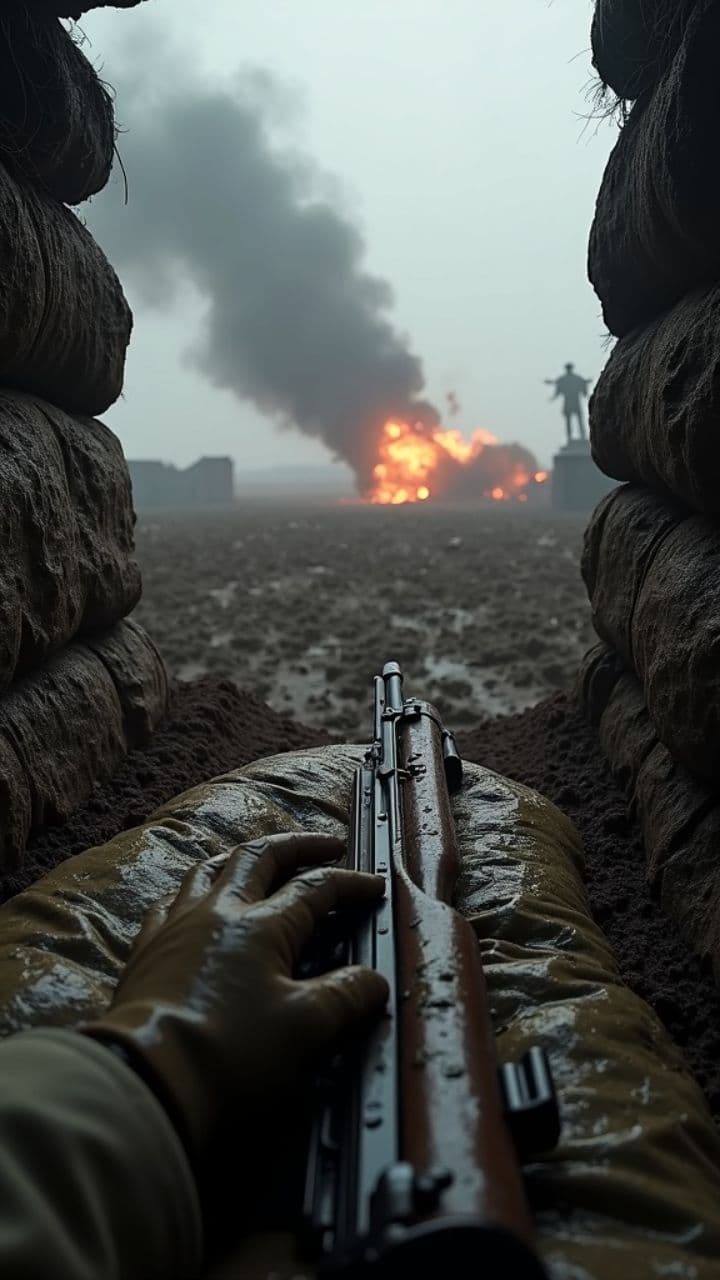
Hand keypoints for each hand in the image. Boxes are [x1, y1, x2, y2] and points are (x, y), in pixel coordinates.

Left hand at [83, 833, 387, 1175]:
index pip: (315, 889)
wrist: (147, 1078)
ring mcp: (176, 926)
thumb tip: (374, 981)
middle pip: (260, 857)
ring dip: (242, 859)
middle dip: (298, 846)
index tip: (373, 886)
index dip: (348, 883)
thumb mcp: (305, 1029)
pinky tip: (194, 902)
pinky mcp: (146, 951)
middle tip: (326, 845)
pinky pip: (169, 902)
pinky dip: (192, 892)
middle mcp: (218, 912)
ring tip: (261, 861)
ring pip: (209, 870)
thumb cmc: (230, 1052)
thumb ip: (344, 997)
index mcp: (262, 926)